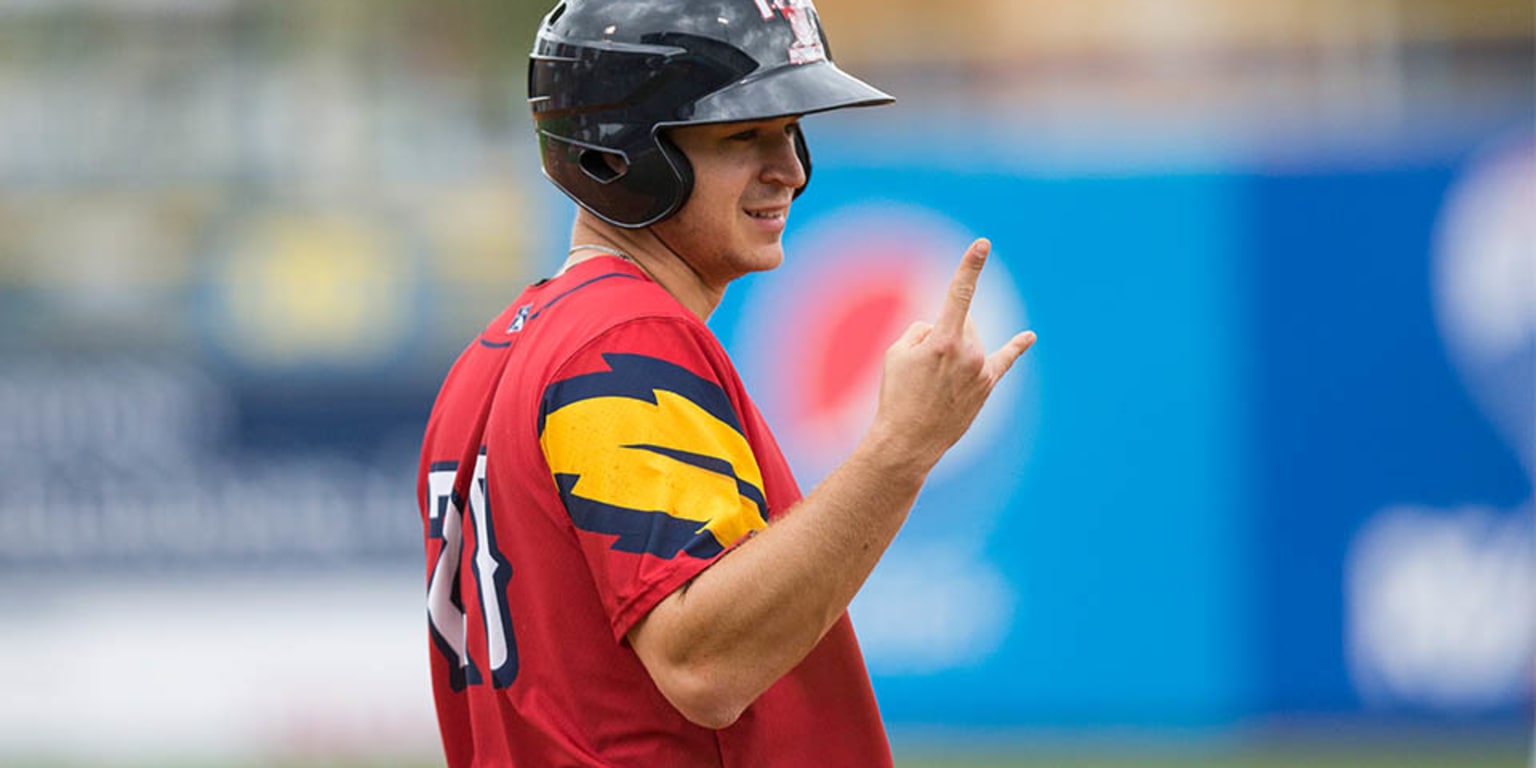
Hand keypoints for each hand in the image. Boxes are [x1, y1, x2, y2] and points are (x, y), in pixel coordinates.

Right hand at [868, 238, 1035, 471]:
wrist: (908, 441)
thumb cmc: (897, 395)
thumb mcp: (895, 354)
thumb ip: (921, 331)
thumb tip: (941, 328)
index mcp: (943, 340)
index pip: (960, 294)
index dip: (970, 266)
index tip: (983, 244)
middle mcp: (969, 352)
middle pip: (961, 322)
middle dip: (943, 333)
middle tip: (922, 368)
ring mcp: (981, 370)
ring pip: (970, 341)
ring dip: (954, 351)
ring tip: (933, 384)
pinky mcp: (987, 385)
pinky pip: (1003, 361)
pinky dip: (1016, 347)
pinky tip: (1029, 337)